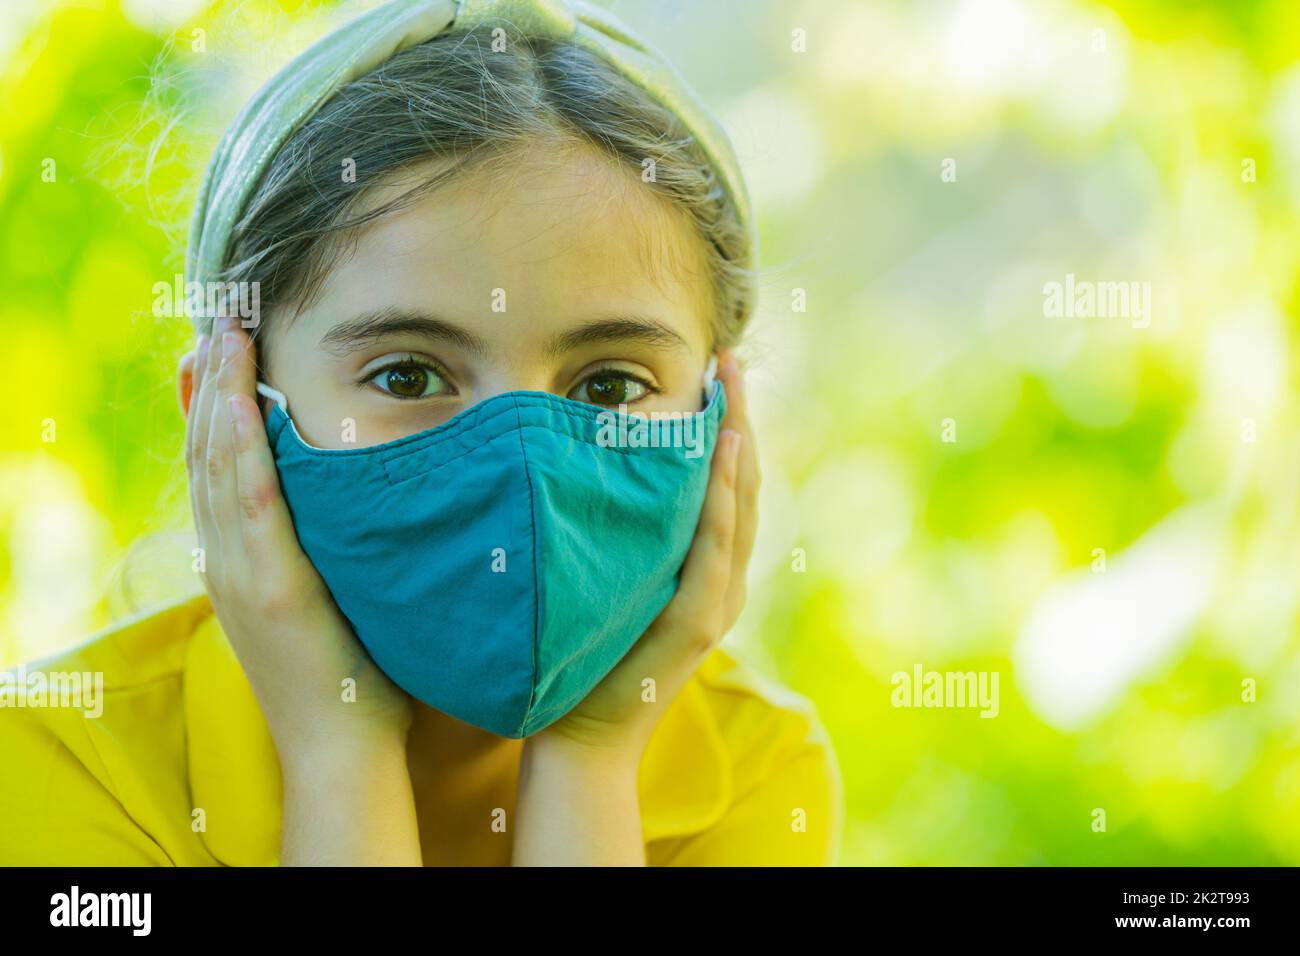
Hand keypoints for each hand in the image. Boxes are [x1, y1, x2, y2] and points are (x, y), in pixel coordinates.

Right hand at [182, 315, 412, 762]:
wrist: (345, 744)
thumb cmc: (352, 670)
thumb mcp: (327, 595)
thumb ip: (326, 545)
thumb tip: (356, 493)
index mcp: (239, 560)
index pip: (216, 468)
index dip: (211, 406)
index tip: (218, 349)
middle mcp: (227, 561)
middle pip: (206, 455)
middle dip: (210, 384)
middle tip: (217, 319)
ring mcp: (241, 575)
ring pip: (219, 469)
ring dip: (219, 399)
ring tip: (224, 336)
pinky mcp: (270, 591)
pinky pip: (250, 508)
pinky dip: (240, 452)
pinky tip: (238, 405)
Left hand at [530, 351, 760, 762]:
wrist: (580, 738)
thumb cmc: (582, 660)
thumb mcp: (605, 582)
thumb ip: (616, 537)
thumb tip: (585, 467)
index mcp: (705, 570)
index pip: (726, 484)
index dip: (728, 424)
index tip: (715, 369)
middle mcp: (722, 580)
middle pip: (743, 483)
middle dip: (739, 415)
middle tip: (729, 355)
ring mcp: (716, 601)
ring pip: (738, 506)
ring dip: (738, 440)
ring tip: (731, 383)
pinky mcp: (699, 623)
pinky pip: (714, 547)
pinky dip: (722, 496)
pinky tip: (723, 448)